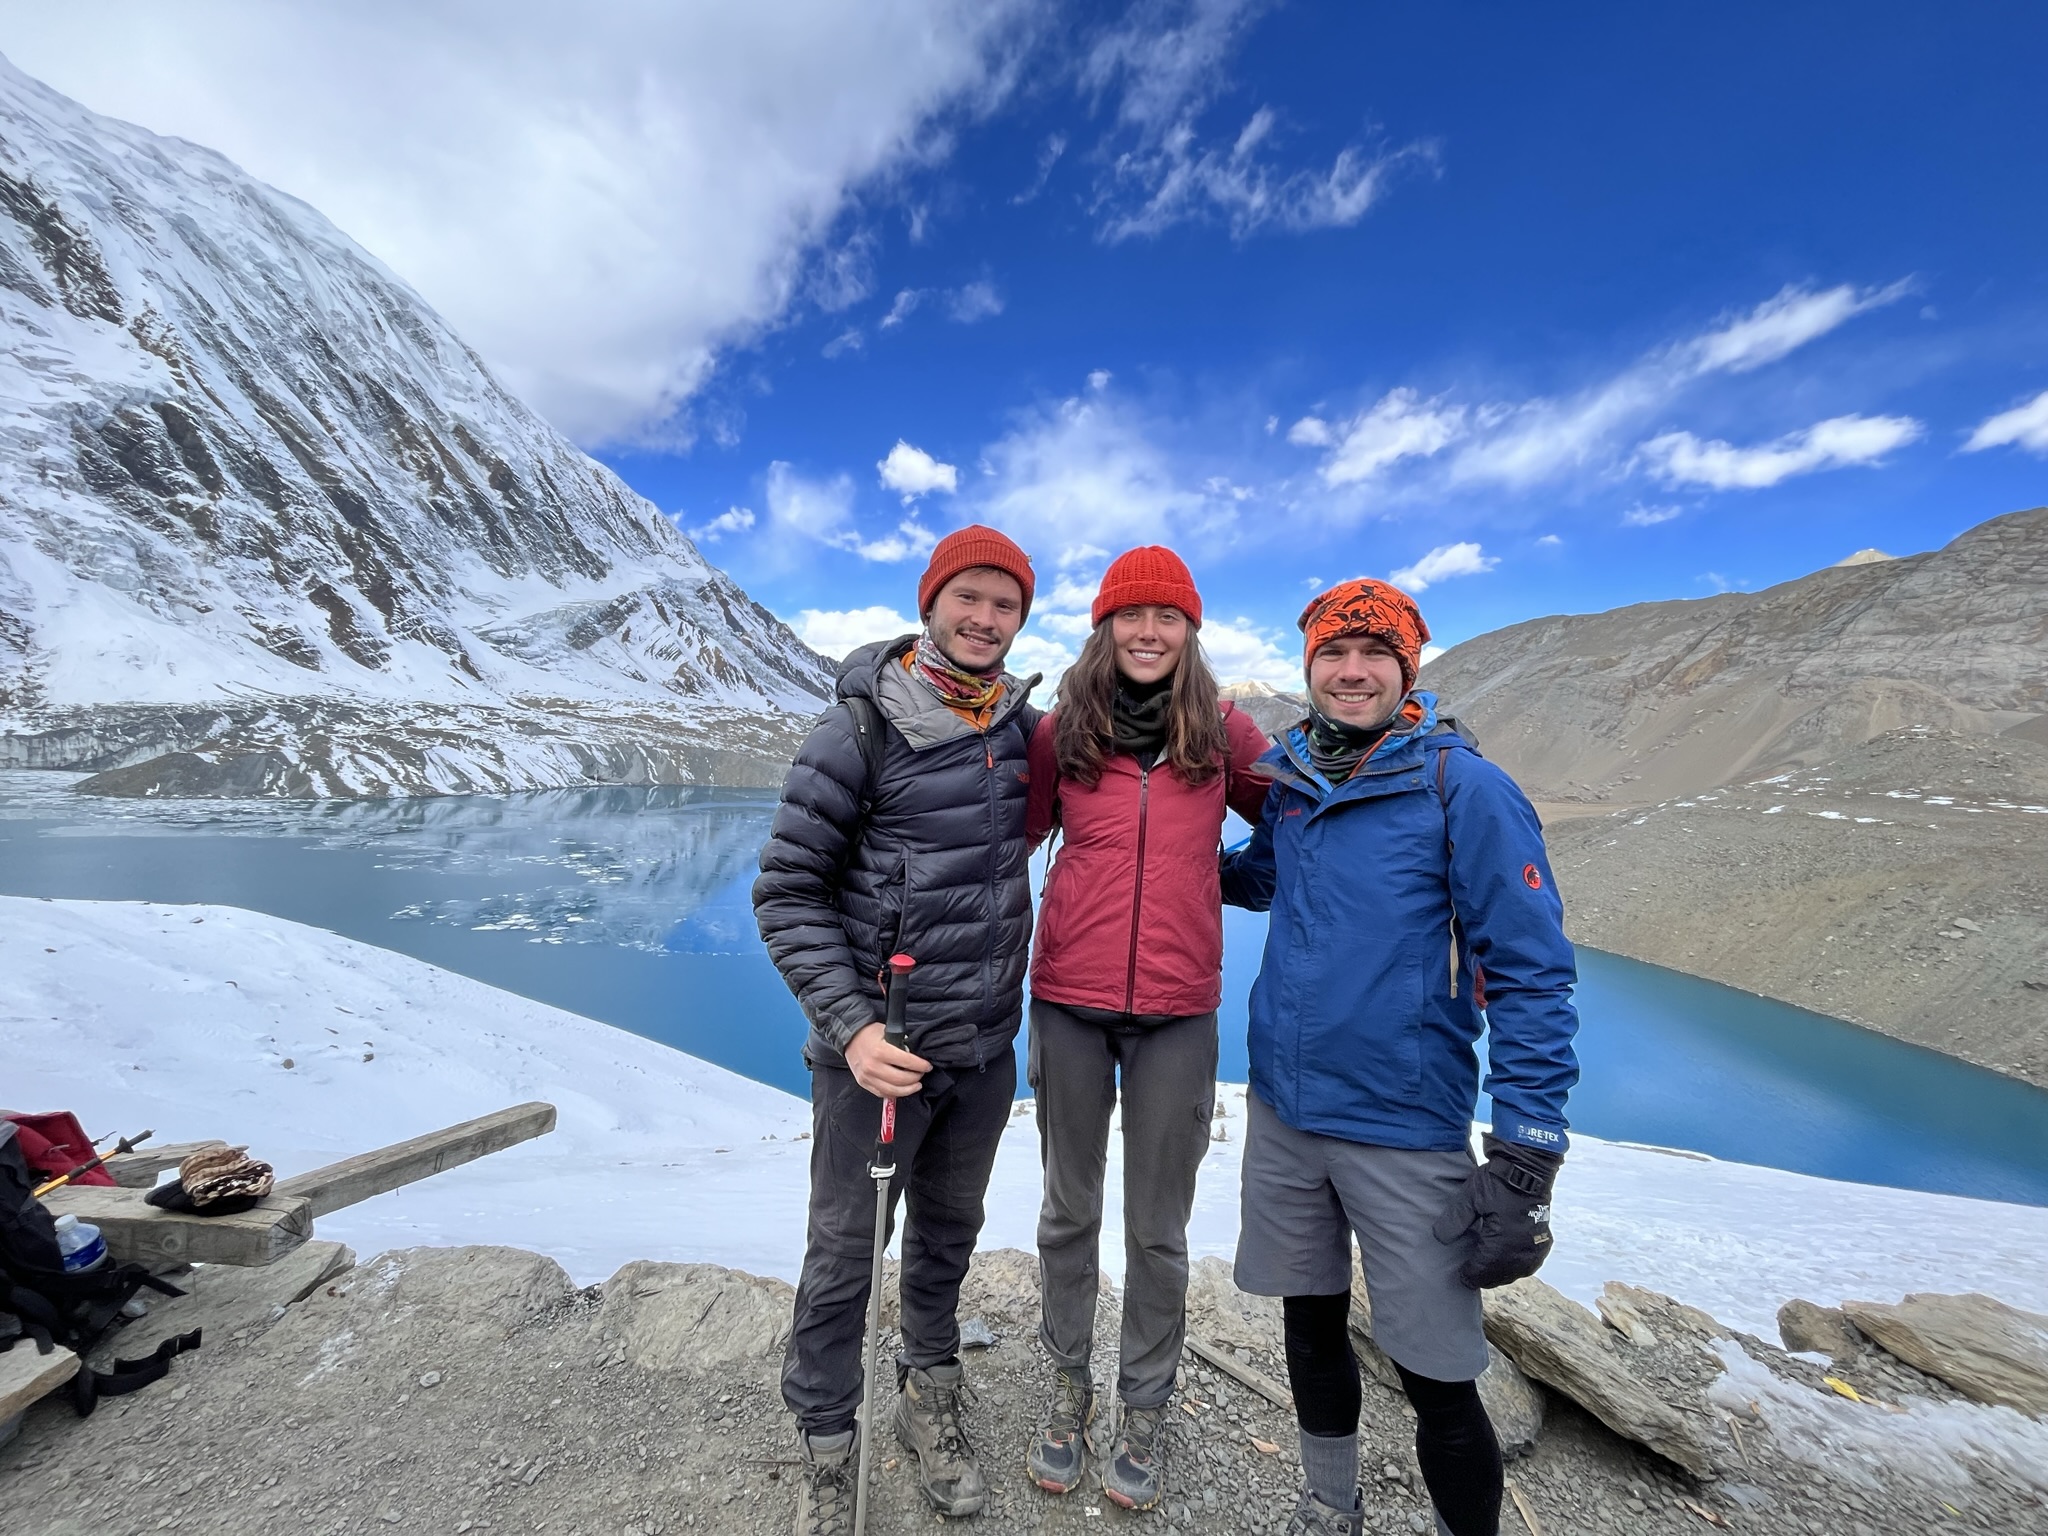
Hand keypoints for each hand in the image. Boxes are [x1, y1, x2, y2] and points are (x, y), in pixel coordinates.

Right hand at [845, 1022, 930, 1098]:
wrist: (850, 1038)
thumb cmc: (870, 1033)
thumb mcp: (887, 1031)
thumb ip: (900, 1044)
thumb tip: (914, 1056)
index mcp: (880, 1051)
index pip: (907, 1062)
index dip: (920, 1065)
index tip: (927, 1066)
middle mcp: (872, 1066)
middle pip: (901, 1080)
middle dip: (916, 1078)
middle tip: (921, 1074)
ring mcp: (867, 1077)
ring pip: (892, 1091)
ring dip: (908, 1090)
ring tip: (916, 1085)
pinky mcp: (863, 1083)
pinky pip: (882, 1093)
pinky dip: (894, 1093)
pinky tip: (902, 1089)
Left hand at [1431, 1137, 1560, 1288]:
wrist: (1528, 1169)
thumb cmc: (1498, 1181)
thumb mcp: (1470, 1197)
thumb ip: (1455, 1219)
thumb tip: (1440, 1239)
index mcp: (1502, 1242)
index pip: (1482, 1270)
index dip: (1469, 1276)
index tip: (1460, 1277)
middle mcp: (1521, 1250)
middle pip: (1500, 1275)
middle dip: (1484, 1277)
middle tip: (1471, 1276)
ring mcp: (1535, 1247)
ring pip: (1516, 1273)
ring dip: (1501, 1274)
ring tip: (1487, 1271)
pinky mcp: (1543, 1241)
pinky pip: (1529, 1264)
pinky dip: (1517, 1267)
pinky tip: (1508, 1264)